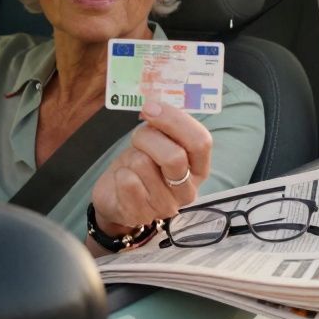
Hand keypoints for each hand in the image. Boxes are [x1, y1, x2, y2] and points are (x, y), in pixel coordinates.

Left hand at [90, 100, 212, 235]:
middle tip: (138, 137)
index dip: (175, 120)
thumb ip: (164, 127)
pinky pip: (127, 181)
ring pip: (144, 165)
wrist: (116, 196)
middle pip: (174, 157)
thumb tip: (154, 105)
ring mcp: (165, 206)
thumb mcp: (158, 142)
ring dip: (132, 156)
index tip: (151, 107)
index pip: (201, 141)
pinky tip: (124, 180)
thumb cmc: (142, 163)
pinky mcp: (140, 214)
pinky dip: (120, 174)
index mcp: (198, 168)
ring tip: (132, 164)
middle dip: (148, 137)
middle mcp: (187, 190)